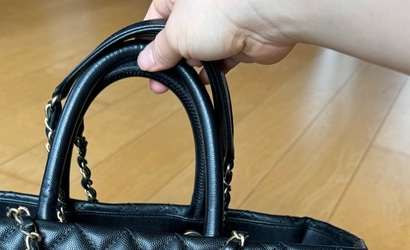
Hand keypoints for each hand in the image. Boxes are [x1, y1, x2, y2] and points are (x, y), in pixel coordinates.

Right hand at [137, 0, 294, 91]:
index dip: (148, 44)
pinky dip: (211, 72)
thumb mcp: (176, 34)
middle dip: (169, 60)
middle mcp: (200, 7)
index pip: (156, 19)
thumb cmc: (223, 8)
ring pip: (198, 51)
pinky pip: (219, 62)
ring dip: (191, 68)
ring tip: (184, 79)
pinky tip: (203, 80)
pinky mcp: (237, 42)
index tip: (145, 64)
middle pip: (177, 38)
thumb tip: (147, 61)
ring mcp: (219, 25)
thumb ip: (160, 50)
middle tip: (160, 82)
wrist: (264, 16)